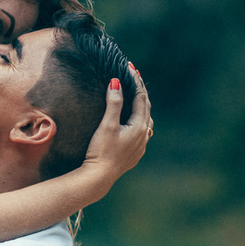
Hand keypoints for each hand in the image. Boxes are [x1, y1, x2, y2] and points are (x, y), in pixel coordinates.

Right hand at [82, 64, 152, 187]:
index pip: (141, 97)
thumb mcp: (107, 125)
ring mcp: (140, 146)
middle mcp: (144, 135)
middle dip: (140, 92)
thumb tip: (116, 82)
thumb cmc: (101, 151)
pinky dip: (138, 121)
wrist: (99, 177)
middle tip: (133, 77)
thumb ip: (113, 103)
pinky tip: (132, 123)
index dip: (135, 81)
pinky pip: (141, 132)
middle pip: (146, 108)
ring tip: (136, 98)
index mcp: (139, 126)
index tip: (130, 68)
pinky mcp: (134, 154)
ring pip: (146, 121)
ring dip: (141, 107)